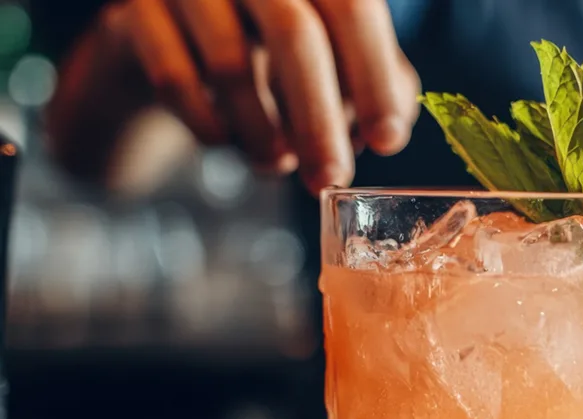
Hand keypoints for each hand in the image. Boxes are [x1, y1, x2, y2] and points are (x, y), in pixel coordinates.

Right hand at [97, 0, 420, 192]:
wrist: (163, 44)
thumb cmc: (266, 55)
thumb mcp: (334, 64)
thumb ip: (378, 85)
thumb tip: (393, 127)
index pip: (354, 8)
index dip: (375, 77)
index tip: (387, 142)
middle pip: (295, 33)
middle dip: (319, 121)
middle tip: (330, 180)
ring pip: (231, 63)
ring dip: (263, 134)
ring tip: (277, 165)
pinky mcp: (132, 13)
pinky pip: (174, 80)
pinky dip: (209, 127)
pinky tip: (224, 142)